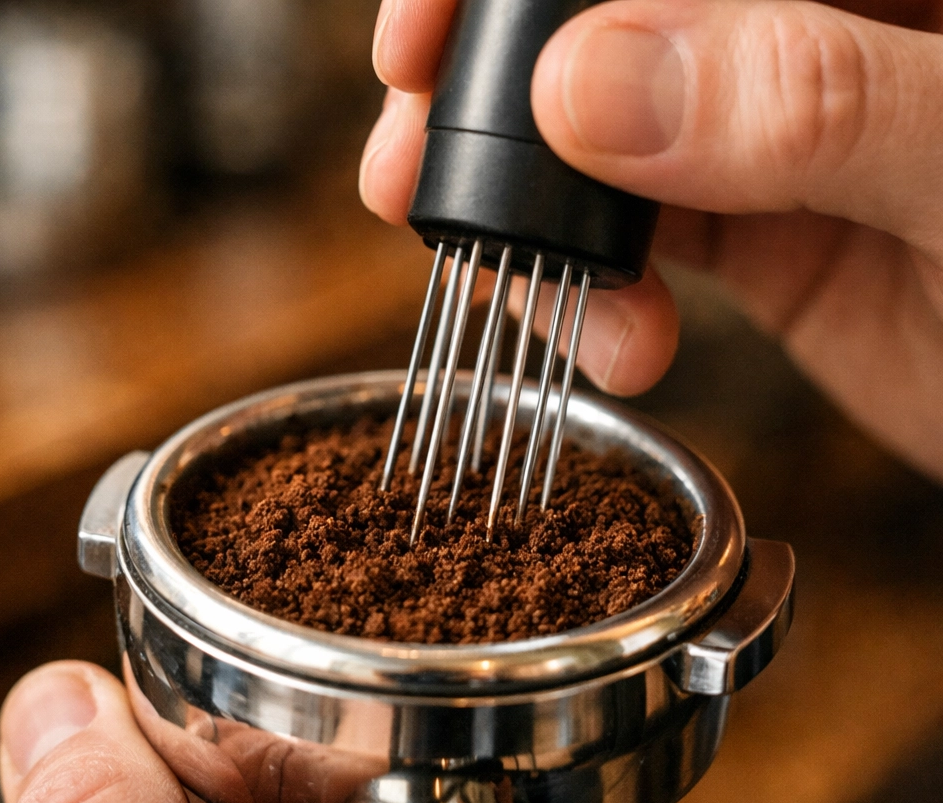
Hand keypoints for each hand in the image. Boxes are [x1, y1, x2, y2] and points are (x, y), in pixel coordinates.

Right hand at [360, 0, 942, 481]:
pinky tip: (616, 341)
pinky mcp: (755, 220)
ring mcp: (773, 118)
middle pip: (602, 16)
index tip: (426, 32)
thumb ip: (802, 105)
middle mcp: (816, 17)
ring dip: (531, 218)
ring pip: (595, 135)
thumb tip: (590, 84)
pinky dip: (590, 292)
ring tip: (526, 291)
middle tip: (416, 167)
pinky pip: (631, 236)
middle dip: (491, 97)